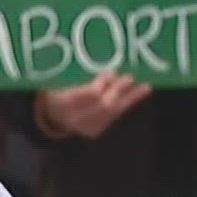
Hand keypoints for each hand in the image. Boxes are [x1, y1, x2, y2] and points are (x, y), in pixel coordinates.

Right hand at [37, 73, 152, 138]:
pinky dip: (127, 103)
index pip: (87, 95)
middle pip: (103, 105)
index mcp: (62, 102)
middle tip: (129, 77)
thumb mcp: (60, 79)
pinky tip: (140, 92)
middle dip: (117, 91)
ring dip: (130, 98)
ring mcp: (87, 127)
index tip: (111, 72)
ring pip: (113, 112)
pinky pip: (115, 116)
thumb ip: (78, 74)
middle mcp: (75, 118)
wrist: (51, 113)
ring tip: (145, 87)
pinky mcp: (97, 130)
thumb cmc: (57, 88)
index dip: (102, 84)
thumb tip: (106, 66)